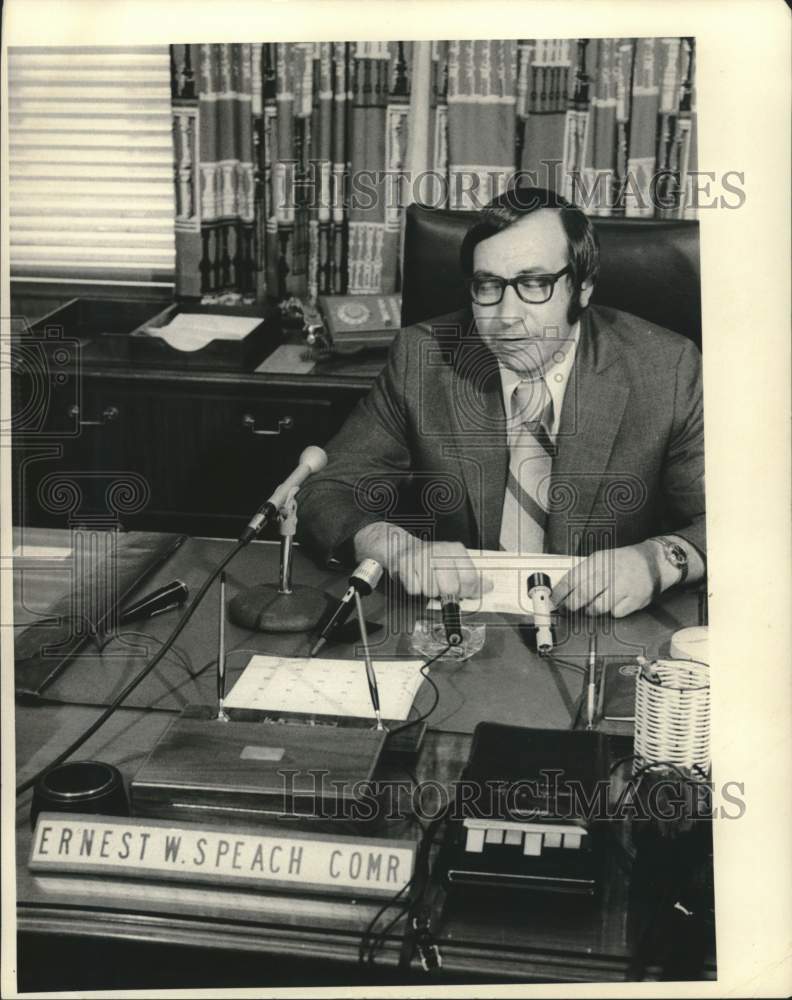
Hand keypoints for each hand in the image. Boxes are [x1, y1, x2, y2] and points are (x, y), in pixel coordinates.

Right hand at [353, 522, 491, 599]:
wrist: (401, 547)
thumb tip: (488, 587)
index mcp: (455, 550)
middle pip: (451, 588)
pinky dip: (415, 589)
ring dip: (429, 591)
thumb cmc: (430, 559)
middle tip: (442, 587)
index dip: (468, 591)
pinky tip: (415, 579)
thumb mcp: (454, 562)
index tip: (463, 593)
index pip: (470, 578)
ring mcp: (421, 557)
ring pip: (432, 591)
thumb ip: (471, 576)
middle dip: (447, 593)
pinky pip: (415, 590)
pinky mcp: (405, 565)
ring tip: (427, 580)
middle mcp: (439, 551)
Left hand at [551, 542, 663, 617]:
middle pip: (582, 595)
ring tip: (590, 607)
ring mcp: (624, 587)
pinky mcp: (635, 600)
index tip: (554, 600)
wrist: (655, 561)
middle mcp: (610, 573)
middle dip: (570, 605)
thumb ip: (584, 572)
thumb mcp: (602, 558)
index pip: (572, 578)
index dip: (560, 592)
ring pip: (597, 607)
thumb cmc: (625, 561)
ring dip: (590, 611)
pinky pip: (615, 613)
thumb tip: (563, 589)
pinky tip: (612, 605)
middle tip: (567, 609)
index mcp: (599, 561)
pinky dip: (610, 612)